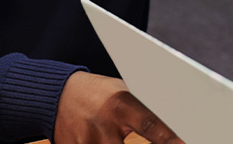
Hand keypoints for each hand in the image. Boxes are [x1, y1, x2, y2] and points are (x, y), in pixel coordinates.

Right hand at [54, 71, 183, 143]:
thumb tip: (174, 124)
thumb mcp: (122, 92)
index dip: (167, 139)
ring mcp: (85, 140)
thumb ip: (142, 110)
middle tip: (134, 139)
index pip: (150, 125)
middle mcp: (103, 123)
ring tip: (114, 135)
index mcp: (120, 104)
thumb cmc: (100, 93)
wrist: (58, 94)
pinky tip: (101, 138)